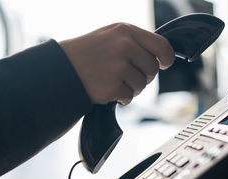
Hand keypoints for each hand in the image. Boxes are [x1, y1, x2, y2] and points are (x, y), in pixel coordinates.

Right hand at [59, 23, 174, 104]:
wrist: (61, 69)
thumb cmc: (87, 54)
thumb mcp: (110, 37)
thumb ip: (135, 43)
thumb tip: (160, 57)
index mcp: (125, 31)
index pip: (161, 45)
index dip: (166, 58)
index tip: (164, 64)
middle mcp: (124, 46)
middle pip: (152, 69)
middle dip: (143, 76)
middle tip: (127, 77)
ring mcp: (118, 66)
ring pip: (142, 85)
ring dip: (132, 89)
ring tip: (114, 82)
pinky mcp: (112, 86)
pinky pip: (129, 97)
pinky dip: (121, 98)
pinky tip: (108, 91)